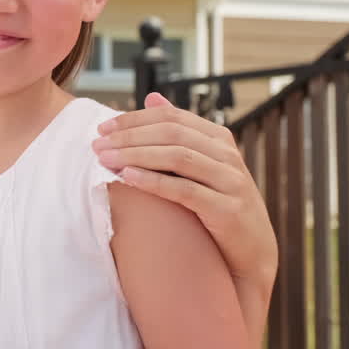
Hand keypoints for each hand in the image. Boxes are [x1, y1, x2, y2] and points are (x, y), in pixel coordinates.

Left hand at [93, 92, 277, 285]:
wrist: (252, 251)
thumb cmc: (217, 204)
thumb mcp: (200, 165)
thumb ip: (178, 133)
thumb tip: (151, 97)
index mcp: (219, 139)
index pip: (171, 117)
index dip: (134, 119)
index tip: (102, 128)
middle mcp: (228, 155)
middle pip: (172, 134)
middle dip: (129, 136)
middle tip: (96, 144)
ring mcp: (231, 182)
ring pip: (178, 157)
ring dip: (136, 155)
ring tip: (105, 159)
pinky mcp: (227, 210)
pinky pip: (186, 190)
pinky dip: (154, 181)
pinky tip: (127, 177)